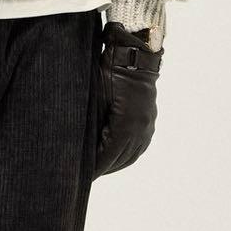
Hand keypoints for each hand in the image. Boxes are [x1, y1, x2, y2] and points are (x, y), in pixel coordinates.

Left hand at [93, 21, 163, 178]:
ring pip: (131, 155)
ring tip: (99, 167)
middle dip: (103, 168)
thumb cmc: (109, 73)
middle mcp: (140, 131)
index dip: (94, 167)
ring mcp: (147, 127)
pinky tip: (116, 155)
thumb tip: (81, 146)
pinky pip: (138, 146)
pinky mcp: (149, 121)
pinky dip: (126, 153)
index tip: (81, 175)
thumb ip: (91, 125)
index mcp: (126, 127)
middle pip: (120, 159)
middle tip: (86, 174)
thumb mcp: (95, 98)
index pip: (107, 157)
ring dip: (115, 162)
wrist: (133, 55)